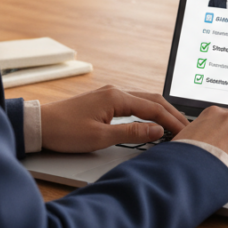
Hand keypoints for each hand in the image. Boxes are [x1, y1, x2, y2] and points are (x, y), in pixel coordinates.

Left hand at [41, 84, 188, 152]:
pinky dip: (147, 110)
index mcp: (116, 97)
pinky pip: (133, 102)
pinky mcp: (104, 100)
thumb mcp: (100, 137)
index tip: (185, 131)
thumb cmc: (66, 131)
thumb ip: (131, 133)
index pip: (152, 108)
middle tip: (186, 127)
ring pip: (143, 99)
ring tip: (173, 123)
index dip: (171, 120)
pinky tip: (151, 118)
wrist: (41, 124)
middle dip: (170, 112)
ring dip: (159, 110)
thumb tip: (156, 130)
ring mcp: (109, 94)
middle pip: (151, 99)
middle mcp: (115, 91)